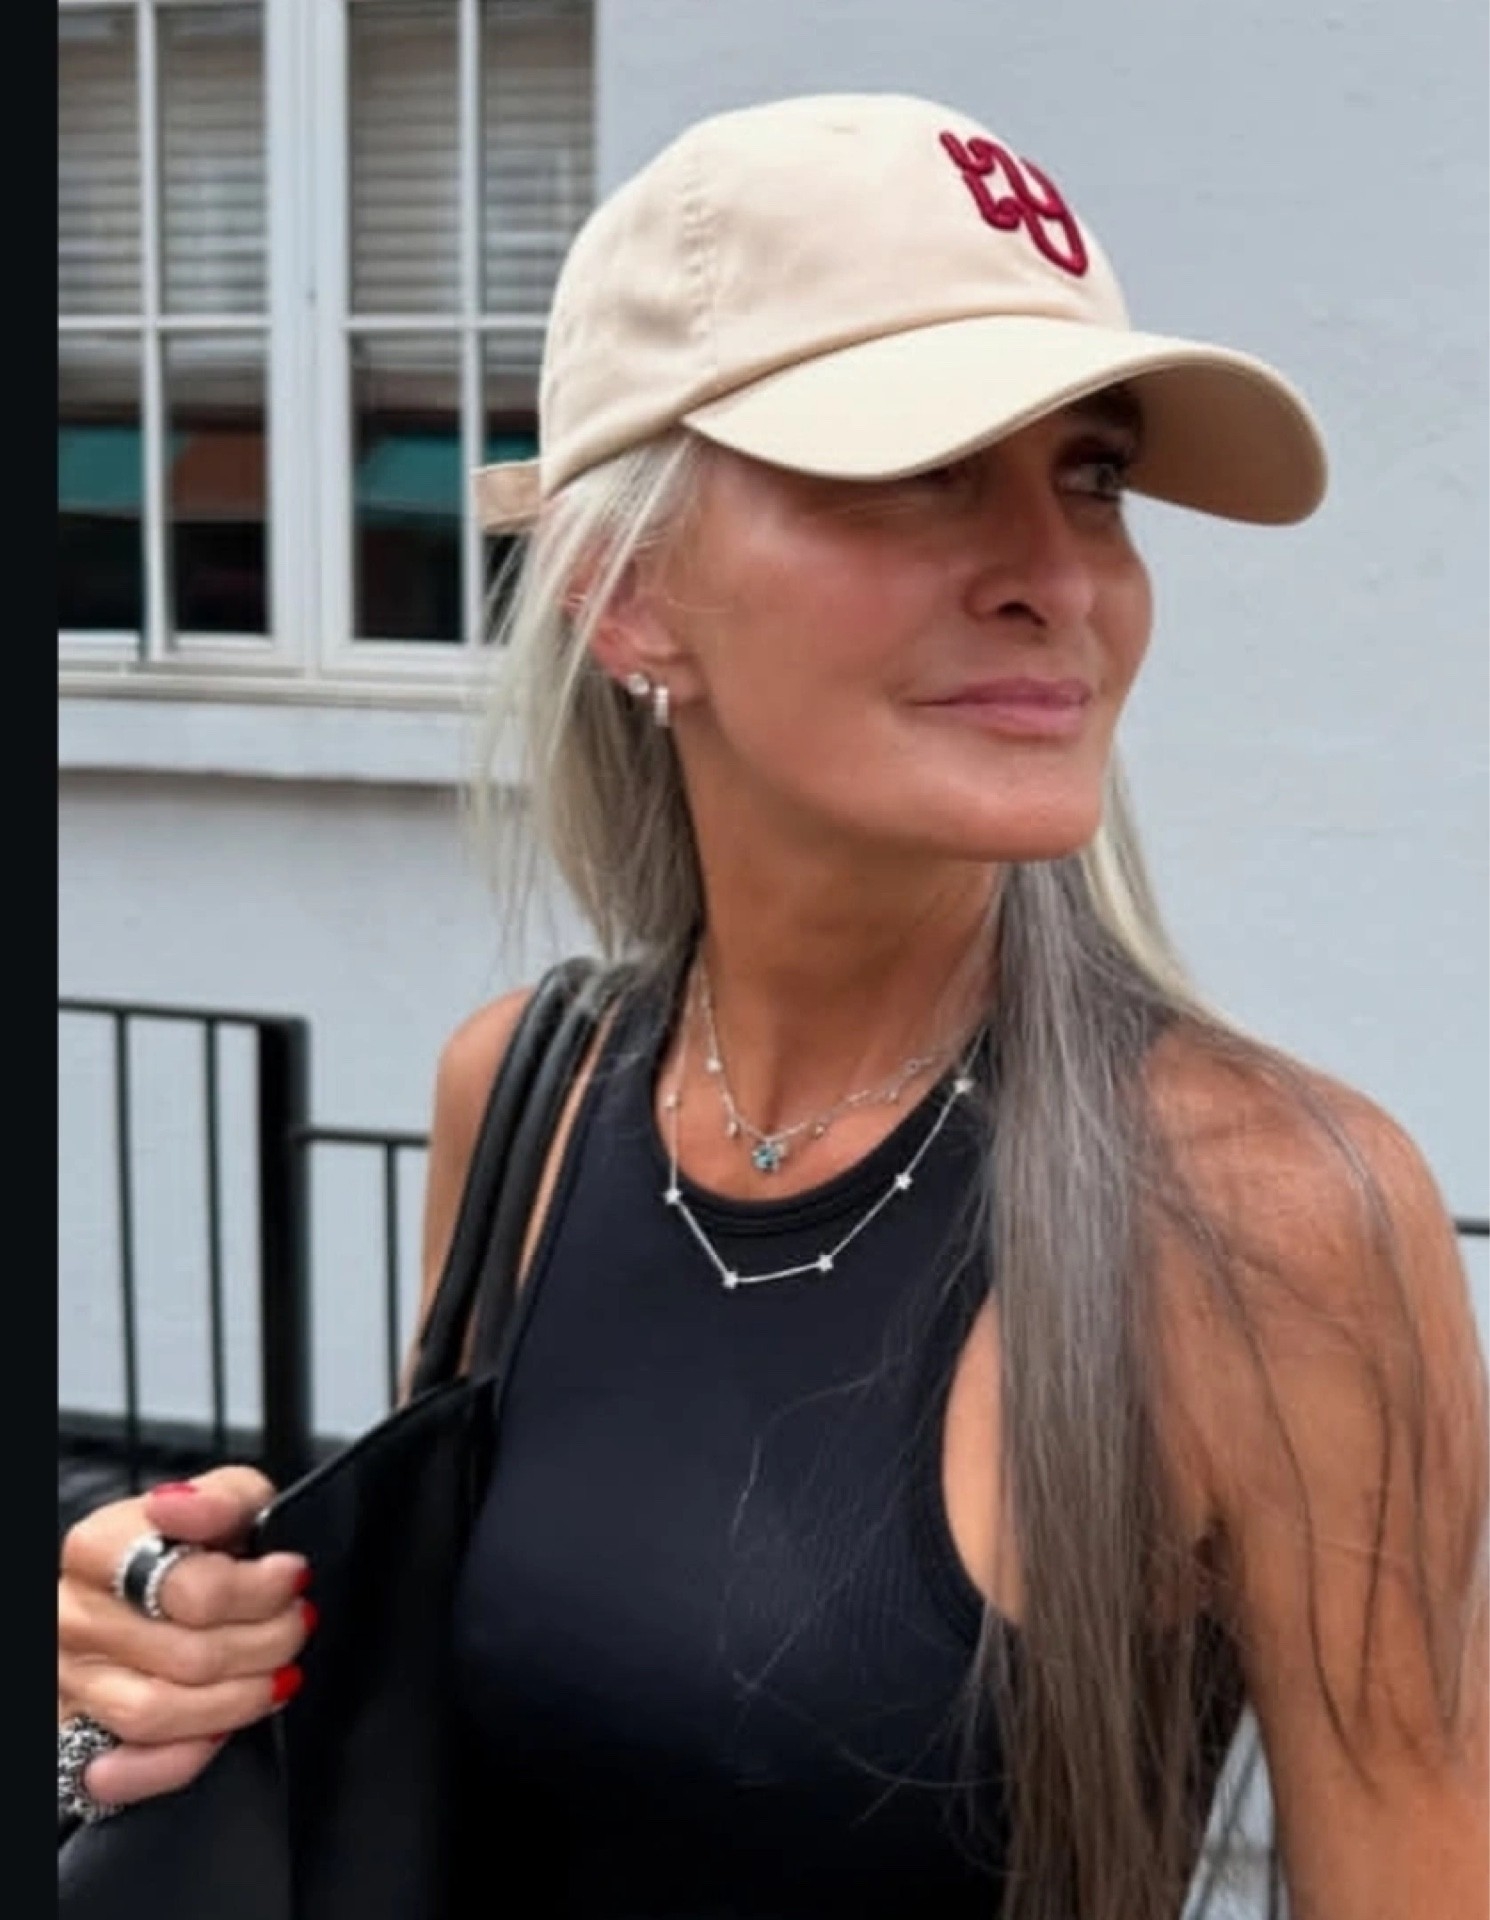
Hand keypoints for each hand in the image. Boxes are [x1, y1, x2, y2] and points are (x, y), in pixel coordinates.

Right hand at [57, 1467, 312, 1809]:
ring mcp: (70, 1683)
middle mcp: (74, 1617)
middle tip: (297, 1626)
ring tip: (277, 1675)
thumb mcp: (224, 1501)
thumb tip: (183, 1508)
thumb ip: (220, 1498)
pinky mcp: (72, 1739)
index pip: (193, 1589)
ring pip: (158, 1715)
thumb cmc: (192, 1546)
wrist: (145, 1588)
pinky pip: (122, 1774)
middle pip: (188, 1656)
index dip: (261, 1590)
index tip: (294, 1579)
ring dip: (238, 1702)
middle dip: (267, 1644)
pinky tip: (221, 1731)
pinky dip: (181, 1759)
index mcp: (100, 1549)